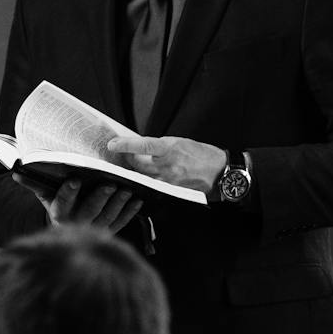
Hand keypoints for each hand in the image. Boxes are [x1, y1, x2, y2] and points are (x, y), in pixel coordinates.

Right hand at [17, 175, 142, 234]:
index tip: (74, 180)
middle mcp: (76, 225)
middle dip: (99, 198)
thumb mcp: (45, 196)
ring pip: (107, 218)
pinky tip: (138, 201)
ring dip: (118, 204)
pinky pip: (121, 223)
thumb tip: (16, 172)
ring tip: (127, 190)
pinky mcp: (109, 232)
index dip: (67, 193)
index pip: (62, 205)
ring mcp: (94, 231)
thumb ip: (34, 184)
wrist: (67, 232)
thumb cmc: (57, 206)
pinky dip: (130, 213)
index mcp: (59, 216)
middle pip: (89, 212)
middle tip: (109, 184)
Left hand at [106, 135, 226, 193]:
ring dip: (134, 172)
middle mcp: (168, 165)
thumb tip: (139, 147)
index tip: (112, 144)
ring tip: (129, 167)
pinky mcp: (170, 191)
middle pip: (137, 164)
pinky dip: (144, 182)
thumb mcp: (179, 142)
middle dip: (126, 159)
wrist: (220, 172)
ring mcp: (168, 181)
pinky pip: (151, 187)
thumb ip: (158, 145)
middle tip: (121, 155)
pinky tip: (142, 179)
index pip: (142, 145)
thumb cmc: (201, 154)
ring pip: (142, 177)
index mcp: (170, 148)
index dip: (125, 145)